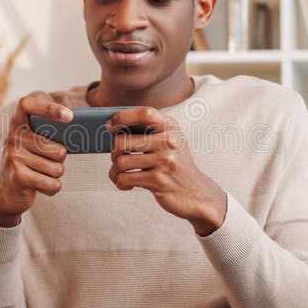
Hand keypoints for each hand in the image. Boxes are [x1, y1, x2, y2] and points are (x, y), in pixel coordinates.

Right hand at [0, 92, 71, 227]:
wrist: (8, 191)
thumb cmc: (31, 162)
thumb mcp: (36, 143)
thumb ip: (51, 133)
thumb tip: (81, 134)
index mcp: (18, 122)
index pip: (27, 104)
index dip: (49, 108)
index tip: (70, 116)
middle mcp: (12, 137)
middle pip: (58, 149)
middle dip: (60, 160)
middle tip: (46, 161)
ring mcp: (13, 156)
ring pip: (58, 168)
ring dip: (55, 174)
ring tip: (40, 173)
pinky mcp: (18, 176)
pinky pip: (53, 184)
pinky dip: (51, 188)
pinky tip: (39, 185)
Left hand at [106, 107, 226, 235]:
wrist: (196, 193)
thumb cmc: (176, 165)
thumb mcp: (171, 141)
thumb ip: (150, 131)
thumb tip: (114, 125)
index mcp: (171, 127)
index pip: (144, 113)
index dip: (123, 116)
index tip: (110, 124)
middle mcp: (169, 141)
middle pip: (122, 141)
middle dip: (114, 152)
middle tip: (118, 158)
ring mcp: (164, 161)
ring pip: (121, 162)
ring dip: (115, 171)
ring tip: (120, 174)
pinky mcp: (158, 181)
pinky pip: (125, 179)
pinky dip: (120, 183)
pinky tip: (127, 184)